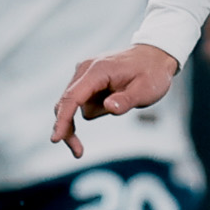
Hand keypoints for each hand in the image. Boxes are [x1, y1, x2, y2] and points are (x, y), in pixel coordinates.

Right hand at [51, 44, 178, 158]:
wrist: (154, 56)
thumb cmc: (152, 74)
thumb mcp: (146, 91)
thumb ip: (126, 101)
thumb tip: (108, 108)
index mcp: (98, 70)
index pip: (73, 98)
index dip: (63, 120)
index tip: (55, 139)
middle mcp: (85, 69)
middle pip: (66, 104)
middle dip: (69, 128)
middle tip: (79, 152)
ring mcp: (84, 73)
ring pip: (77, 105)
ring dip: (94, 113)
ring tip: (124, 100)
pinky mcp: (86, 79)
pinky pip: (83, 101)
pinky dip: (93, 107)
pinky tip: (114, 98)